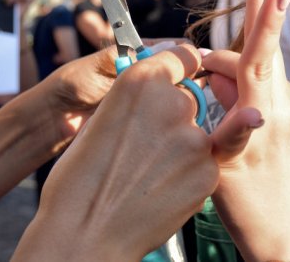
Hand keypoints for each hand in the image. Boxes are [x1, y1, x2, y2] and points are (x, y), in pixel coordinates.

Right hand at [15, 44, 218, 260]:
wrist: (85, 234)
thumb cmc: (80, 180)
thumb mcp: (101, 120)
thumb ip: (135, 101)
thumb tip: (153, 98)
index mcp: (141, 81)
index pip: (180, 56)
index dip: (178, 69)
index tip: (179, 77)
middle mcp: (174, 102)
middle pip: (188, 99)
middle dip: (173, 117)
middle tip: (146, 146)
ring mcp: (195, 139)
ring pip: (197, 134)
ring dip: (181, 148)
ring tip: (149, 174)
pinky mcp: (209, 172)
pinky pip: (205, 163)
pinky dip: (189, 174)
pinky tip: (161, 189)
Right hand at [202, 0, 289, 260]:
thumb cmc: (250, 207)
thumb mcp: (218, 162)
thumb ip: (216, 111)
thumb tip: (212, 75)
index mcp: (262, 114)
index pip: (258, 52)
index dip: (263, 11)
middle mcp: (286, 104)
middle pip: (254, 54)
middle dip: (240, 30)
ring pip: (253, 74)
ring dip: (228, 79)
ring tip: (212, 115)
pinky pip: (262, 89)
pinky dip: (241, 93)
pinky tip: (228, 117)